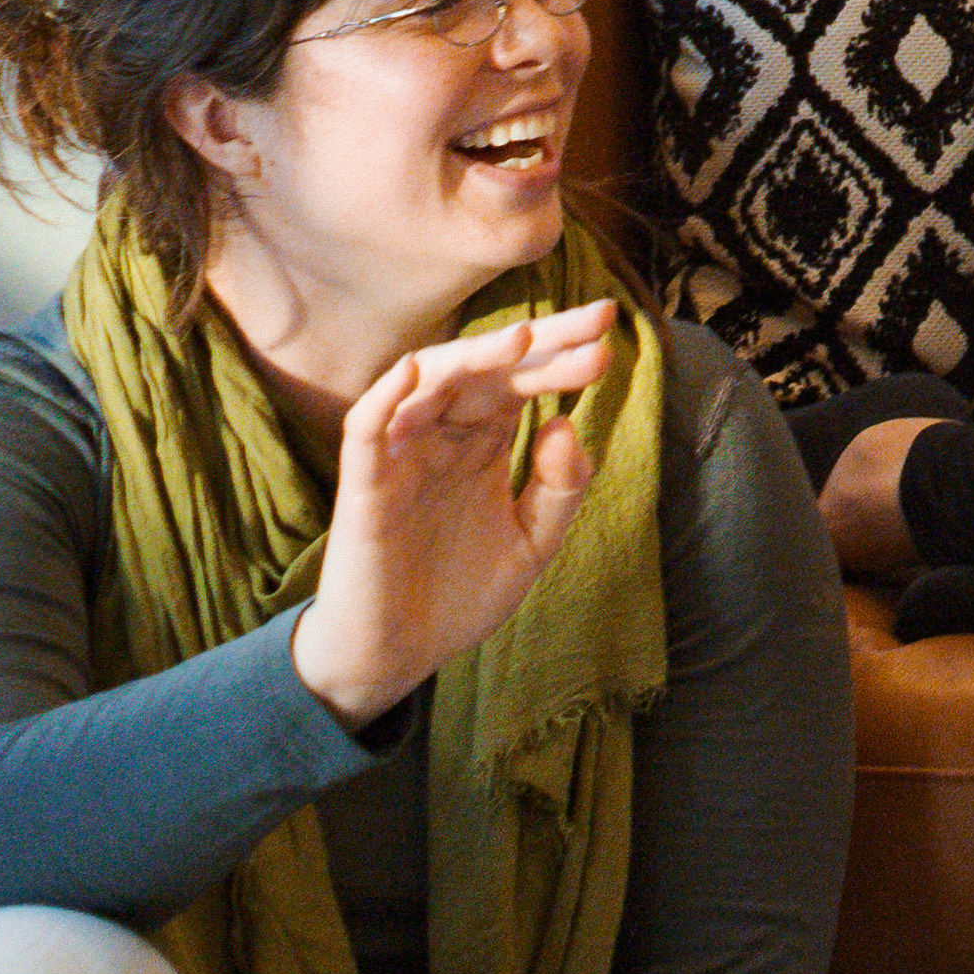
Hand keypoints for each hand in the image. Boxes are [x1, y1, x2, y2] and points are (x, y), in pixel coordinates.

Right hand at [294, 307, 618, 728]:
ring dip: (476, 357)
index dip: (563, 358)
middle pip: (488, 370)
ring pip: (432, 384)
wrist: (399, 655)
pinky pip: (366, 429)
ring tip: (525, 339)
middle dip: (541, 342)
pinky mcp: (363, 487)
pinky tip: (417, 368)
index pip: (523, 383)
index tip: (610, 336)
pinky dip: (387, 396)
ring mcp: (401, 457)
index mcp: (483, 444)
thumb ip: (559, 488)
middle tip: (595, 318)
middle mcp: (442, 438)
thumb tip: (569, 422)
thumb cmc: (460, 594)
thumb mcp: (533, 542)